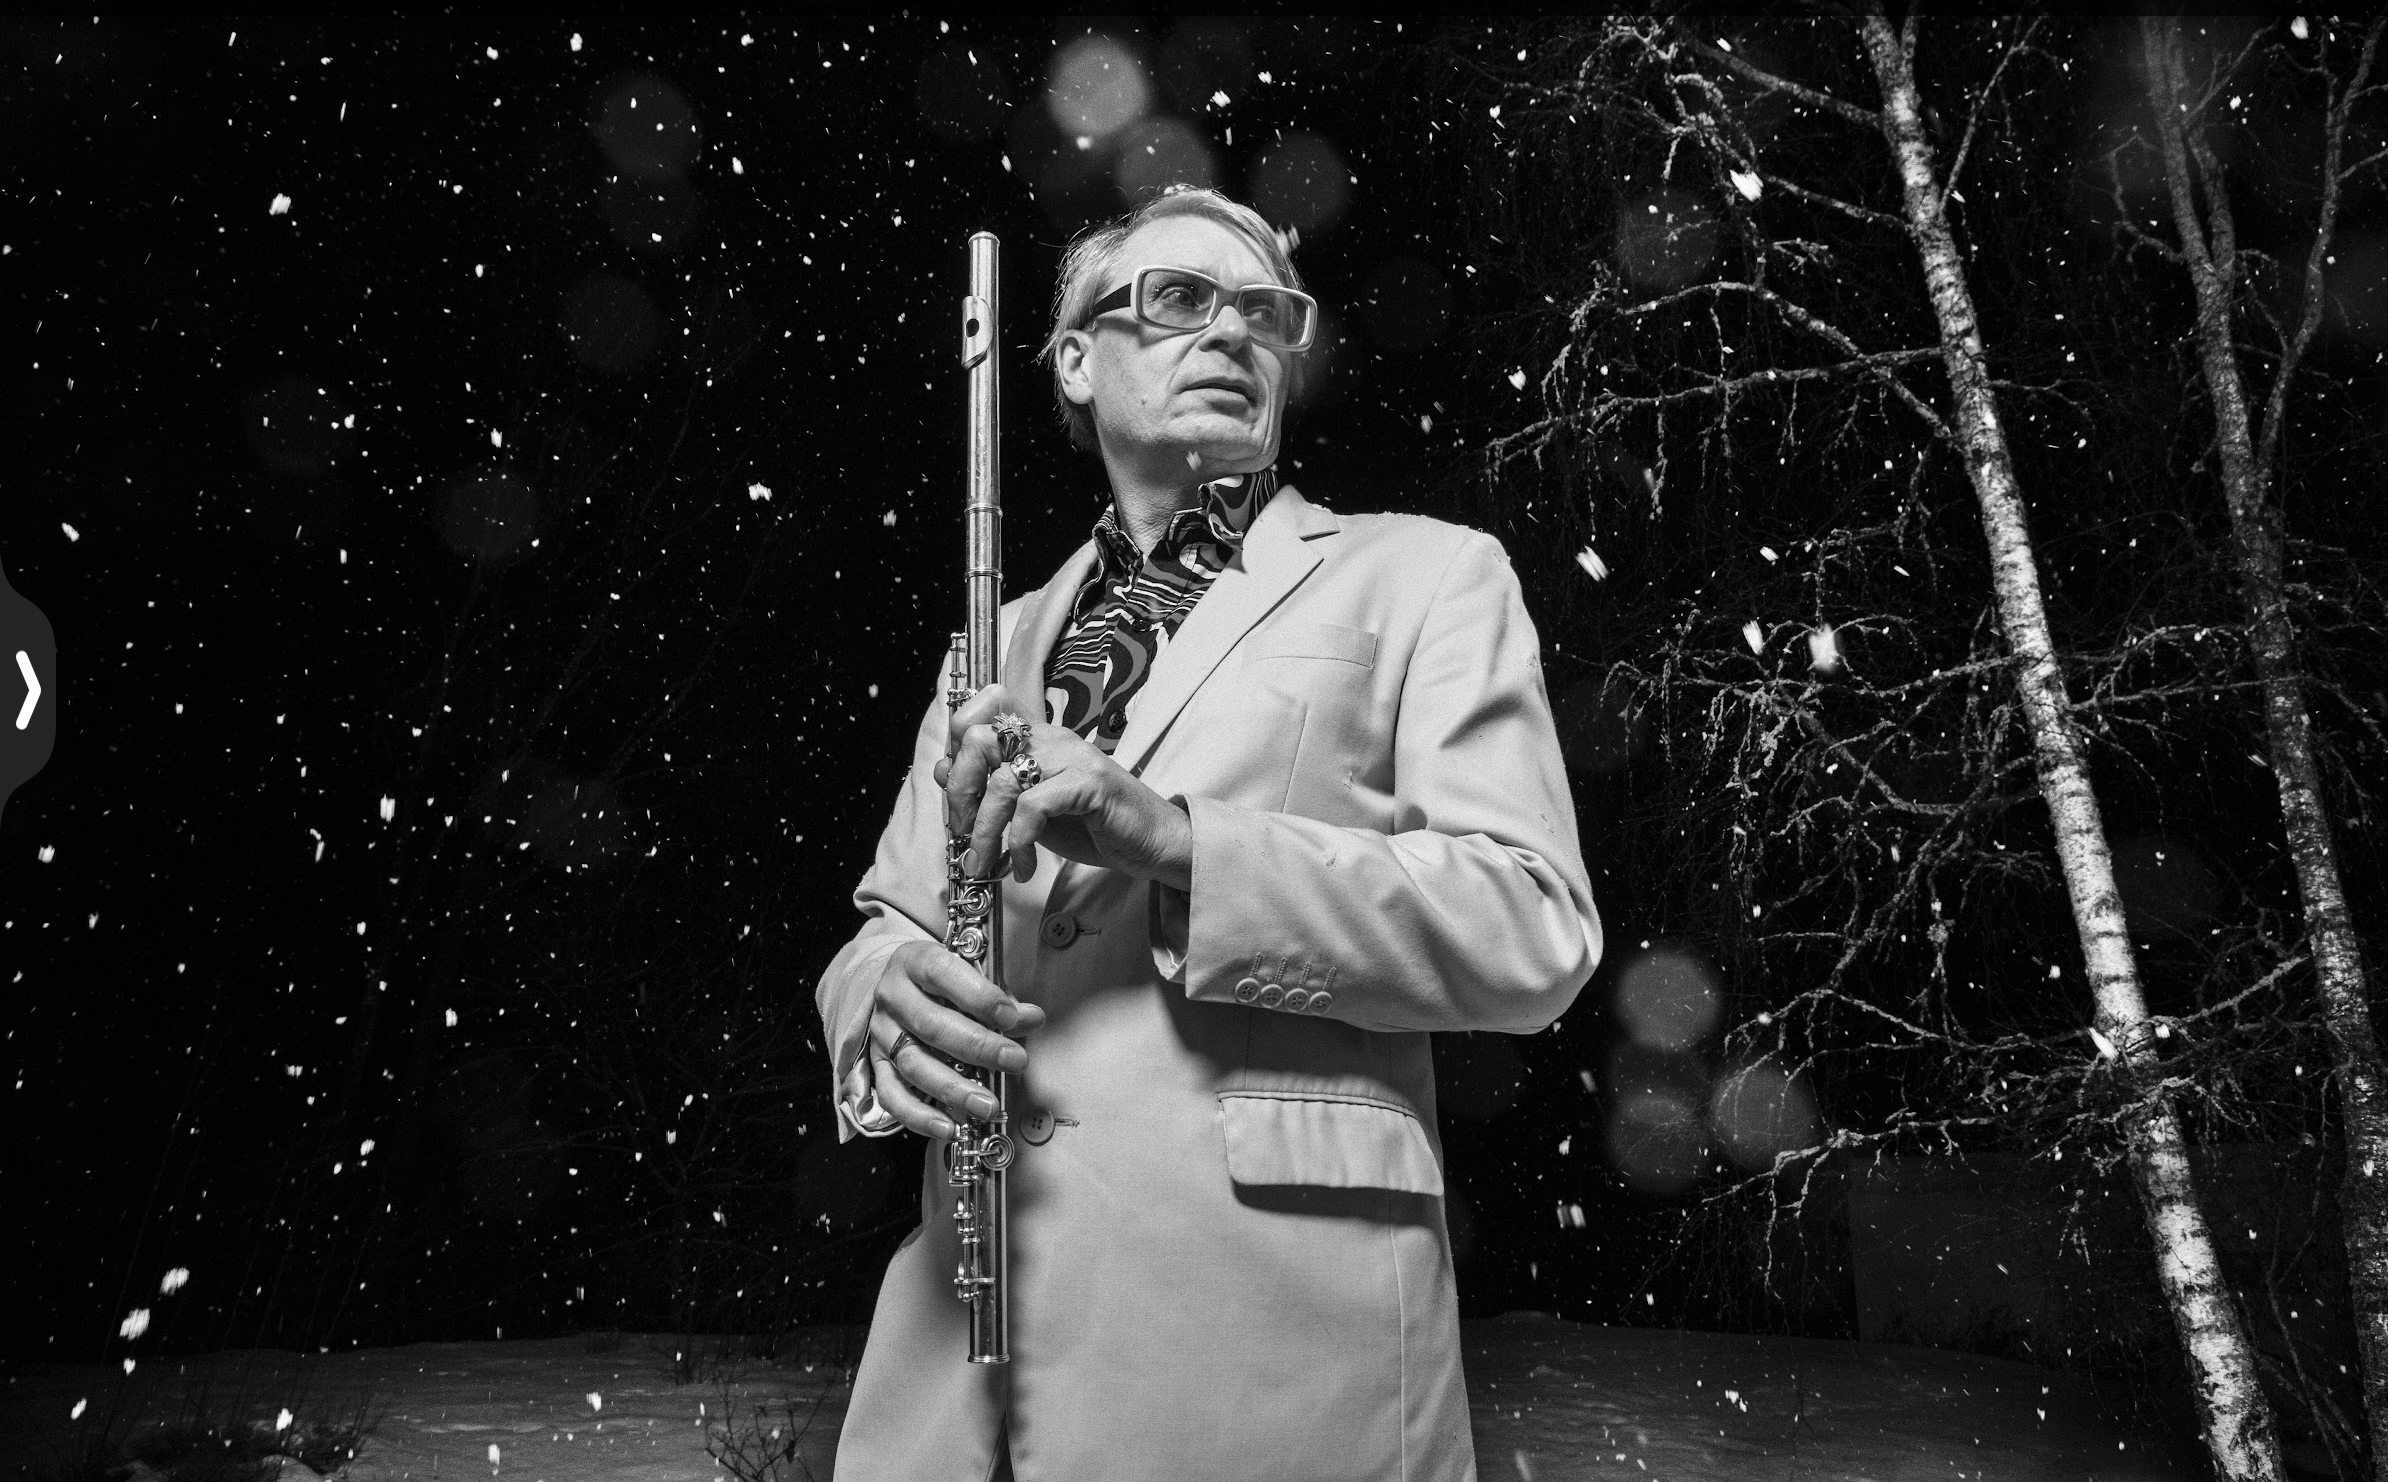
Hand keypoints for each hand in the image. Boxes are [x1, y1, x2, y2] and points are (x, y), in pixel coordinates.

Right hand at [862, 940, 1045, 1141]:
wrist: (897, 987)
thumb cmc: (944, 982)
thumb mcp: (971, 977)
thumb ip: (1001, 999)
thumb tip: (1031, 1018)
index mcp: (915, 961)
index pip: (942, 973)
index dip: (978, 996)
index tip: (1010, 1018)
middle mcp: (892, 996)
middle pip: (930, 1025)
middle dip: (978, 1047)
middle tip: (1015, 1061)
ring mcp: (881, 1033)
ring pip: (913, 1064)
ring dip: (954, 1088)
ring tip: (989, 1104)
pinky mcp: (875, 1065)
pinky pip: (892, 1096)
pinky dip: (919, 1116)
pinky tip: (949, 1127)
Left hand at [934, 684, 1194, 890]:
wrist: (1153, 845)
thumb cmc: (1094, 827)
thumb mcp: (1032, 809)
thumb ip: (993, 789)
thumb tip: (942, 770)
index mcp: (1038, 737)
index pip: (986, 705)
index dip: (958, 737)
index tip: (957, 787)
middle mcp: (1052, 738)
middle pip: (979, 739)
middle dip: (958, 791)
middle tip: (962, 834)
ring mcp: (1072, 757)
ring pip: (1001, 781)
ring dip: (983, 832)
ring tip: (986, 863)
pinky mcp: (1089, 783)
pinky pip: (1032, 807)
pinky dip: (1018, 842)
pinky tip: (1024, 866)